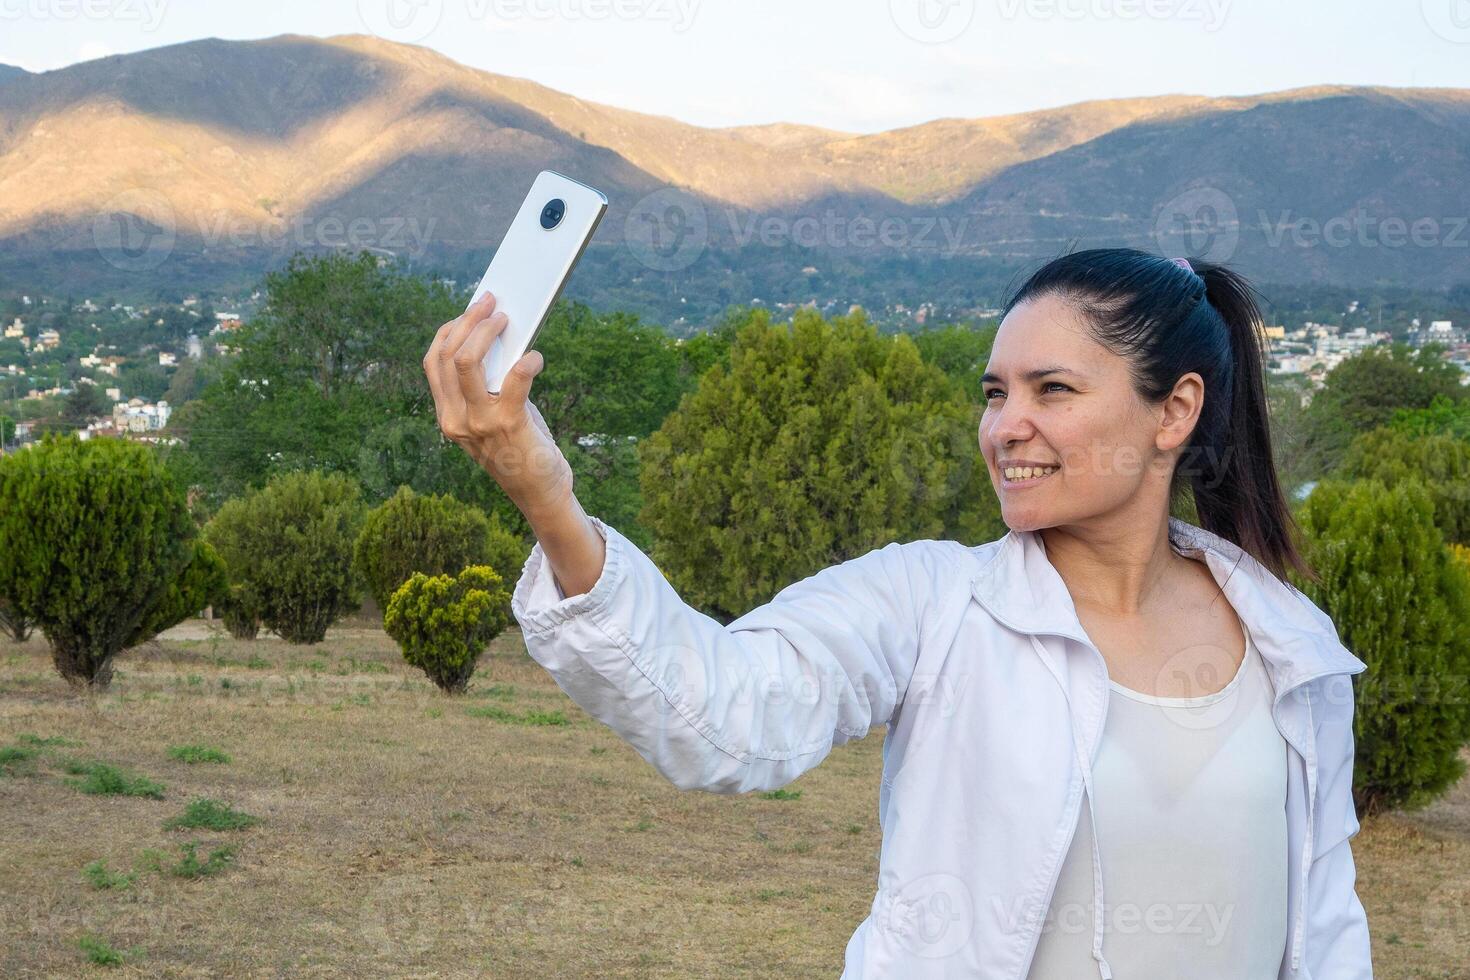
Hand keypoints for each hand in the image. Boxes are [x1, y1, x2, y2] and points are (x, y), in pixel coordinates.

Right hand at [422, 292, 573, 517]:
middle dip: (469, 320)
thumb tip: (500, 336)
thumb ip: (488, 384)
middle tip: (492, 304)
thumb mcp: (492, 416)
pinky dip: (527, 361)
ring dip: (487, 331)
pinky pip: (514, 379)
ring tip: (506, 319)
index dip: (449, 329)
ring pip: (467, 360)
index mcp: (446, 415)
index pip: (433, 361)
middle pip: (448, 354)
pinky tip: (536, 358)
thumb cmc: (520, 447)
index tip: (470, 310)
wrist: (539, 492)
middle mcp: (456, 419)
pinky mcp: (510, 424)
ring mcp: (479, 423)